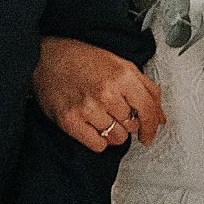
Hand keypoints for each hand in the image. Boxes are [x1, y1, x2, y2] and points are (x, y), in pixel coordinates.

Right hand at [33, 36, 163, 152]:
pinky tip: (92, 125)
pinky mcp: (70, 121)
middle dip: (127, 122)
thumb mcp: (120, 64)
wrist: (44, 58)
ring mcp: (87, 109)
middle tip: (114, 111)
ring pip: (117, 138)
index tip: (150, 134)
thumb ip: (146, 88)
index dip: (152, 127)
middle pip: (132, 126)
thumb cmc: (81, 59)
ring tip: (101, 116)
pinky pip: (98, 145)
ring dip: (113, 131)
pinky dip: (98, 140)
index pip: (148, 111)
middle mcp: (106, 93)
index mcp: (122, 76)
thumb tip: (159, 116)